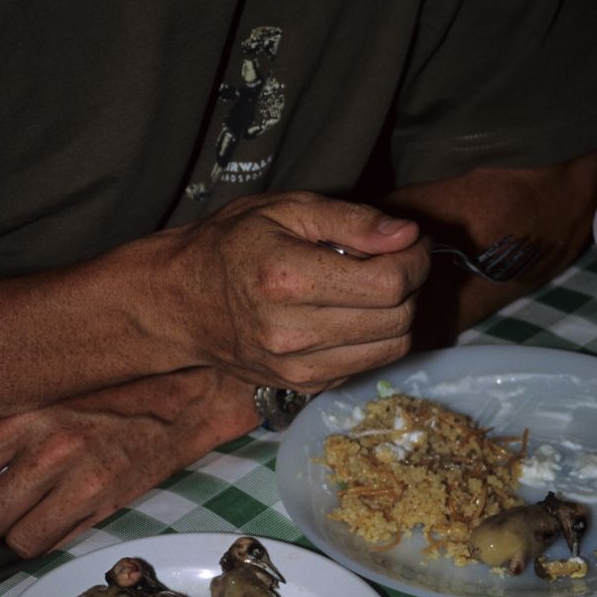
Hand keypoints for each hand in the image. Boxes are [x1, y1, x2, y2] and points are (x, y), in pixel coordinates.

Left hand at [0, 369, 258, 557]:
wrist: (181, 395)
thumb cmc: (110, 388)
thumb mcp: (47, 391)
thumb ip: (8, 425)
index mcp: (19, 417)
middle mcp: (46, 451)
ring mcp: (80, 483)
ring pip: (18, 542)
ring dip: (14, 540)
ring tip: (20, 525)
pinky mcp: (109, 506)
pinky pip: (58, 545)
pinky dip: (50, 541)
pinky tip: (54, 522)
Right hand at [150, 191, 429, 392]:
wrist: (183, 303)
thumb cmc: (231, 246)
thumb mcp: (286, 211)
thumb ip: (351, 220)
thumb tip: (407, 235)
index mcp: (288, 279)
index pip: (388, 283)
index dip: (414, 260)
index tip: (409, 243)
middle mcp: (293, 332)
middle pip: (397, 319)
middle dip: (410, 286)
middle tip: (394, 262)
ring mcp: (297, 368)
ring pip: (390, 348)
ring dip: (398, 316)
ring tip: (374, 288)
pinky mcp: (302, 386)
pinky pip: (365, 365)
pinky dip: (373, 339)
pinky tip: (350, 314)